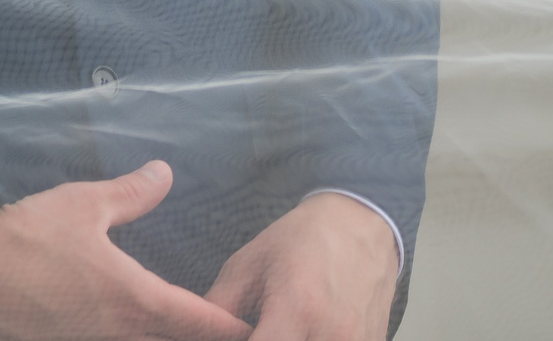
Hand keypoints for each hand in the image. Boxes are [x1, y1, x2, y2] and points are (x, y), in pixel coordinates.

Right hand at [0, 162, 250, 340]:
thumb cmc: (27, 237)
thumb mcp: (84, 205)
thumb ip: (132, 194)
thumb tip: (164, 174)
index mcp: (136, 300)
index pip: (201, 322)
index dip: (229, 326)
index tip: (251, 325)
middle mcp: (119, 335)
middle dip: (193, 335)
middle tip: (212, 323)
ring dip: (154, 335)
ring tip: (166, 323)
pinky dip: (118, 336)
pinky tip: (115, 323)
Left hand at [204, 194, 398, 340]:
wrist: (361, 224)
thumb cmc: (302, 240)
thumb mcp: (248, 265)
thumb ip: (218, 308)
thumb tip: (191, 334)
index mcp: (297, 309)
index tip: (232, 338)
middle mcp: (332, 333)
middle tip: (256, 331)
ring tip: (277, 329)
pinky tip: (304, 331)